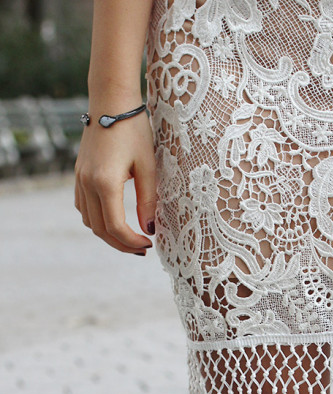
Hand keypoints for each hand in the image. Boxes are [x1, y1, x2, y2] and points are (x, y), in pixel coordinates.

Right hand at [74, 110, 156, 254]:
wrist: (111, 102)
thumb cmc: (134, 131)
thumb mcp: (148, 167)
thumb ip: (148, 200)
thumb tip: (150, 229)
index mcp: (105, 182)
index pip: (115, 227)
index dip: (131, 242)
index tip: (148, 244)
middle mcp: (87, 183)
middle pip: (100, 229)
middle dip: (121, 244)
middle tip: (142, 248)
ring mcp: (80, 179)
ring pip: (89, 221)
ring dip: (108, 234)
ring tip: (130, 238)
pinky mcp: (79, 174)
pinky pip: (83, 207)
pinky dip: (97, 220)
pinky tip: (115, 220)